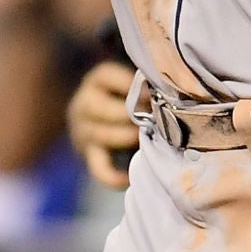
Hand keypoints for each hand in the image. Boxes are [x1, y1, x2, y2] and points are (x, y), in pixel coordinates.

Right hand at [68, 60, 139, 190]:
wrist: (100, 120)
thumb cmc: (127, 97)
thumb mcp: (131, 82)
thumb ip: (144, 84)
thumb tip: (167, 91)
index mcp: (96, 81)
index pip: (106, 75)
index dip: (130, 84)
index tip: (152, 92)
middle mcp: (83, 104)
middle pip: (100, 108)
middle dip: (129, 115)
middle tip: (151, 118)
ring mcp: (83, 132)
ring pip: (101, 136)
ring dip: (126, 138)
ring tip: (149, 138)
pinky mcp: (89, 156)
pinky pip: (99, 169)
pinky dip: (115, 176)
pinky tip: (133, 175)